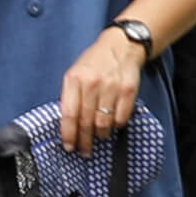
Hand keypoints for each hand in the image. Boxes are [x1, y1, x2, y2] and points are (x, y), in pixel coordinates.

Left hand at [59, 27, 148, 148]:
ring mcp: (111, 87)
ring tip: (99, 136)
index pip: (69, 114)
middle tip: (84, 150)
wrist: (120, 46)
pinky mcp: (128, 90)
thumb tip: (67, 125)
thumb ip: (70, 96)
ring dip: (100, 134)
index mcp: (74, 79)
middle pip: (86, 122)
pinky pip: (120, 118)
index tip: (69, 147)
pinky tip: (113, 124)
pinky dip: (116, 125)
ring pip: (103, 123)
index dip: (69, 134)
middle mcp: (92, 83)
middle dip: (84, 141)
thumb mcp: (75, 73)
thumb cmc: (95, 62)